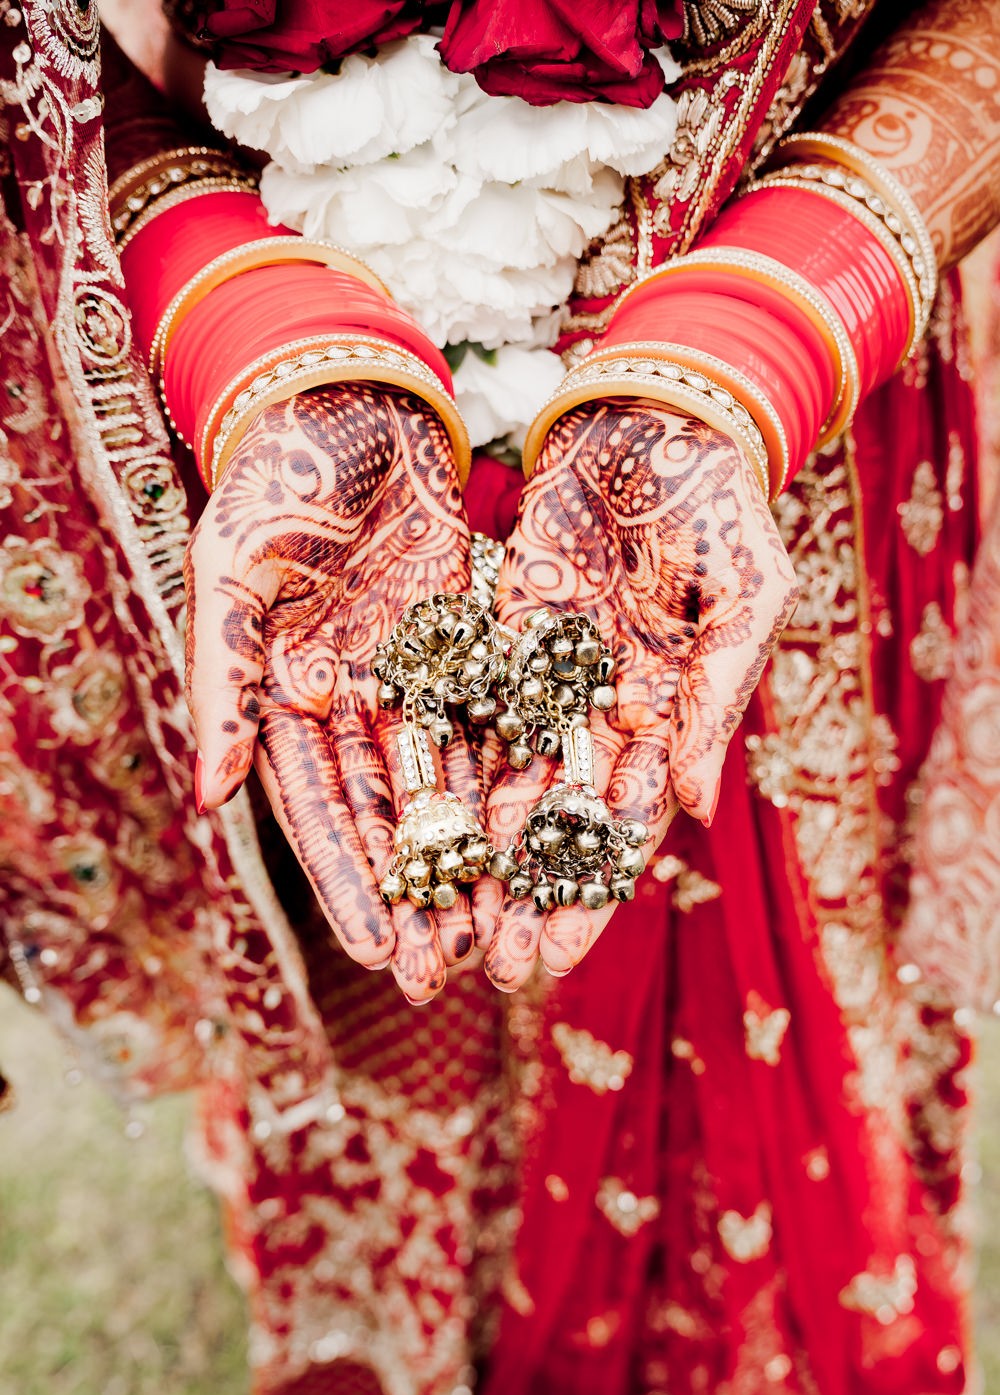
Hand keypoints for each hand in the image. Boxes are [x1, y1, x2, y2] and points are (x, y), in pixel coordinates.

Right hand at [184, 385, 479, 1003]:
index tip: (374, 952)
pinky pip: (505, 722)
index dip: (347, 883)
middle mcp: (357, 704)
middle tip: (446, 975)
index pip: (319, 812)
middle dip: (419, 896)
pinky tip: (549, 838)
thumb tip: (206, 799)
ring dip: (477, 858)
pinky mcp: (474, 647)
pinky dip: (523, 778)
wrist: (349, 401)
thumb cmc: (275, 481)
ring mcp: (419, 680)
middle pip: (393, 816)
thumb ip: (222, 686)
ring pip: (454, 785)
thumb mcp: (232, 574)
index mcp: (290, 699)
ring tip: (504, 932)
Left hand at [482, 401, 798, 990]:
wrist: (655, 411)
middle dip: (517, 895)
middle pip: (550, 819)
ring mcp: (543, 674)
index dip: (586, 891)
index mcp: (667, 711)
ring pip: (496, 777)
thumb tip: (690, 810)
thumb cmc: (720, 498)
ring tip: (435, 922)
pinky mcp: (494, 631)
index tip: (555, 956)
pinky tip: (405, 823)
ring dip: (469, 850)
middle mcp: (600, 708)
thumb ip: (715, 697)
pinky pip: (459, 707)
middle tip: (481, 968)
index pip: (622, 823)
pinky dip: (437, 766)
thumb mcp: (745, 592)